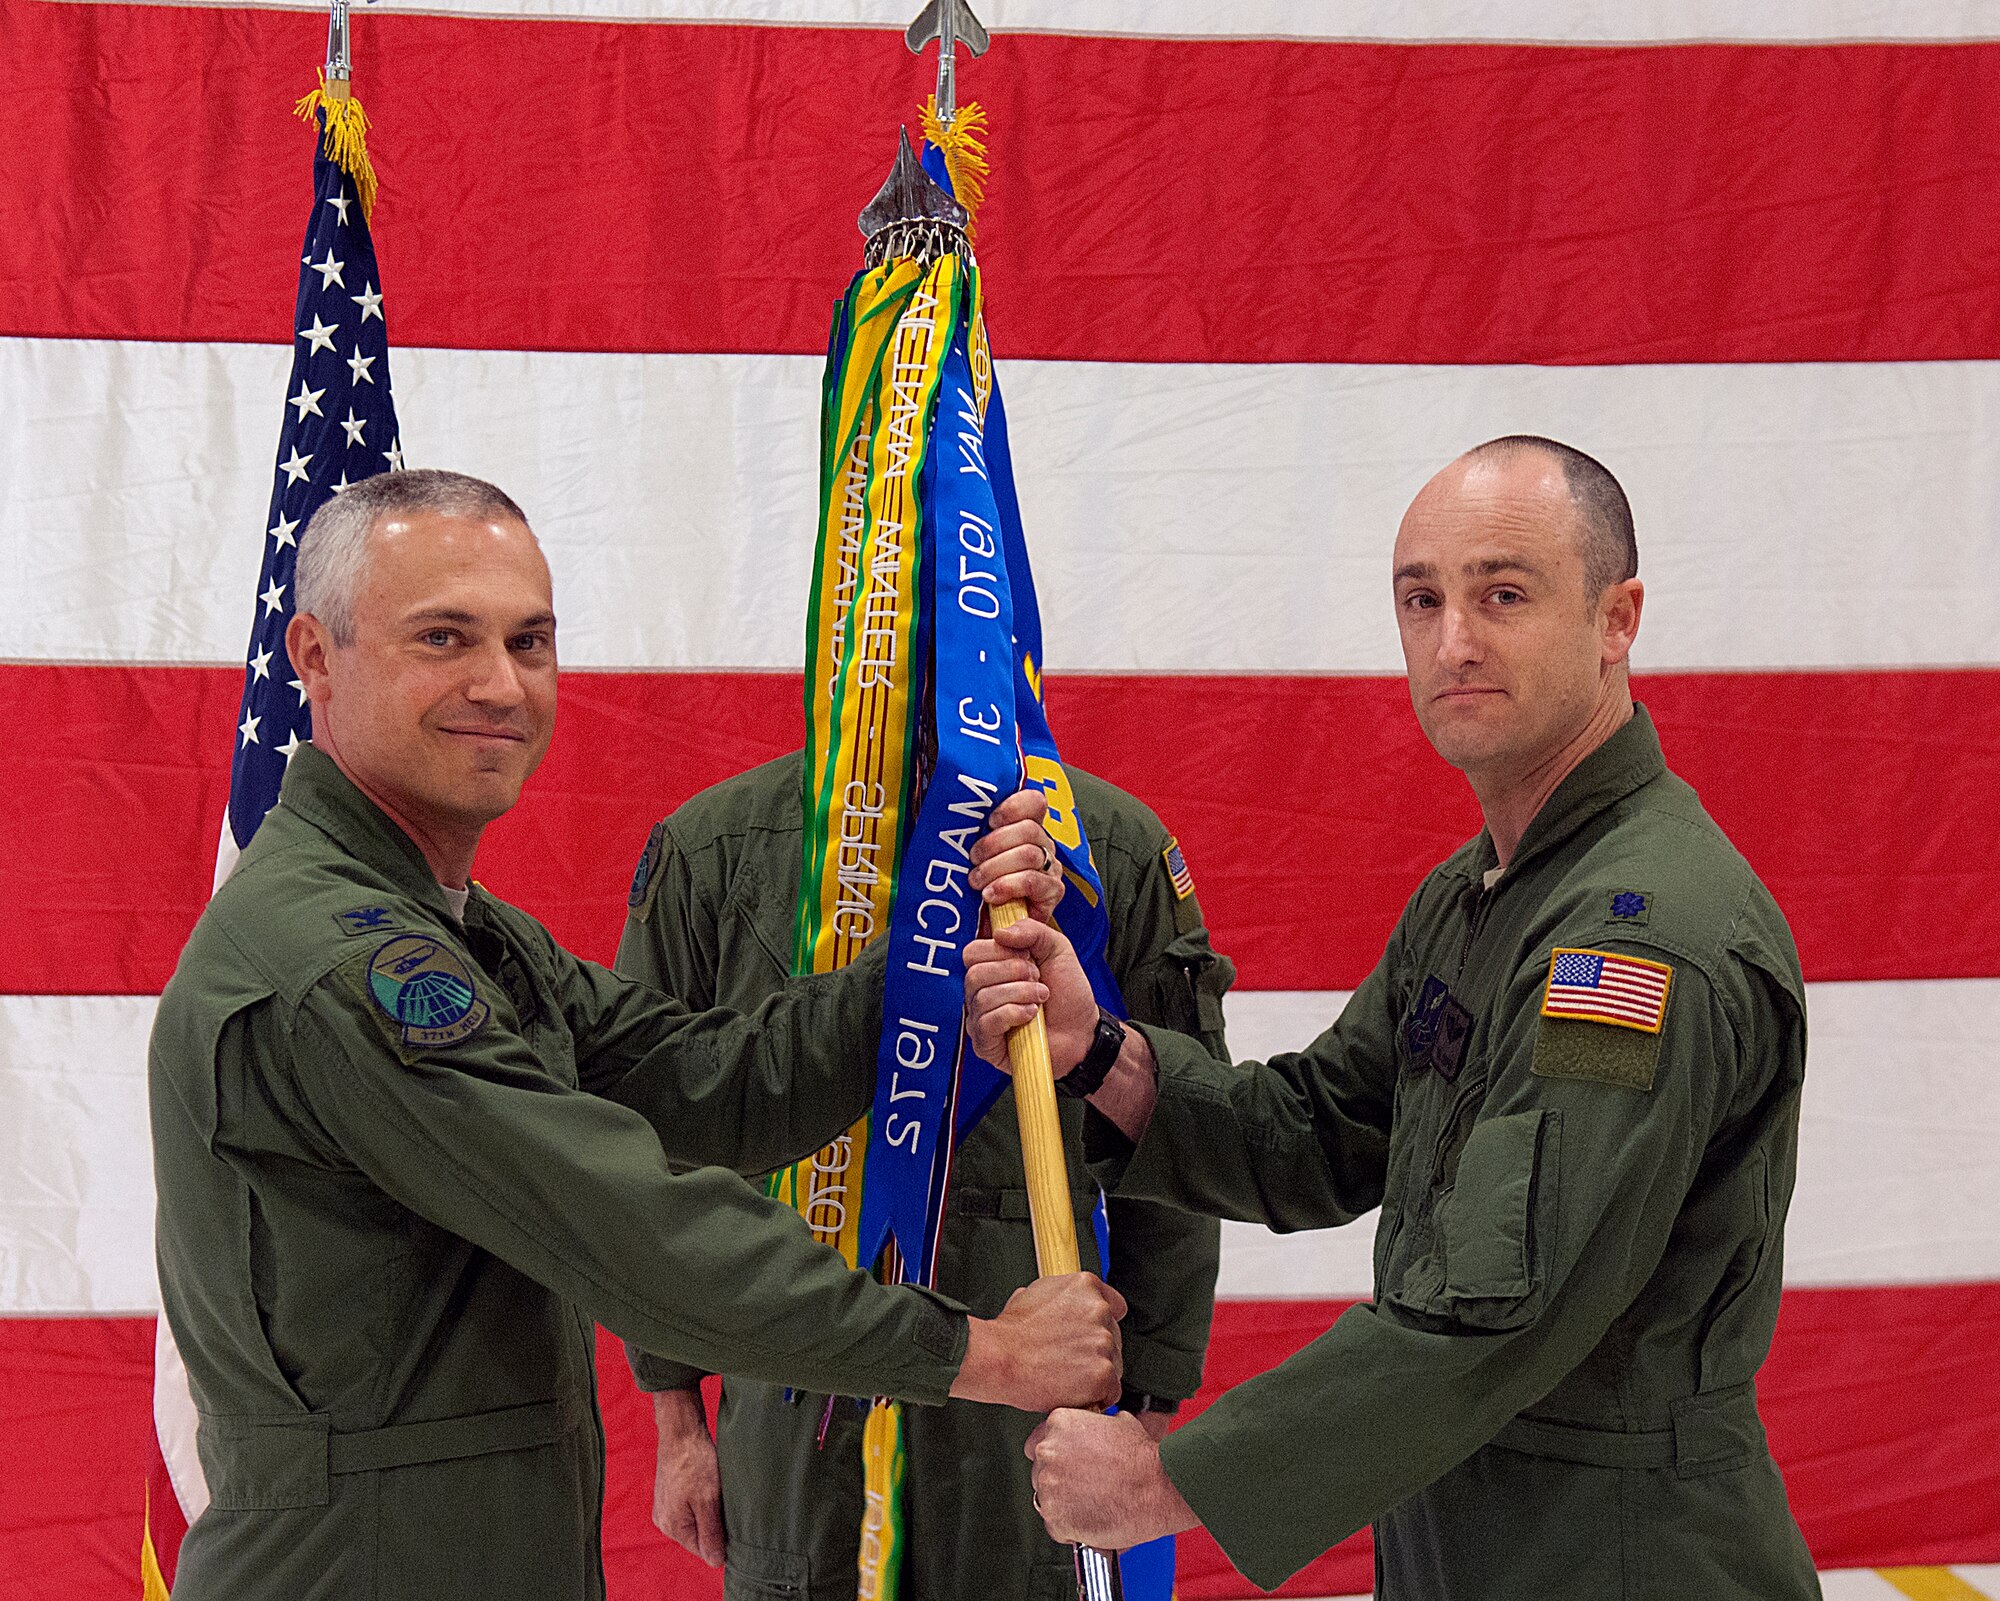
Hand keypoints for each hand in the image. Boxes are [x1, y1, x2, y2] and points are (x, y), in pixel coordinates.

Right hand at [650, 1387, 723, 1566]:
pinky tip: (709, 1484)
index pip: (703, 1551)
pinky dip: (703, 1499)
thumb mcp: (708, 1500)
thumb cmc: (694, 1461)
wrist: (681, 1430)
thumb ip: (711, 1534)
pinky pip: (691, 1507)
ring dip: (711, 1510)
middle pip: (699, 1536)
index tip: (733, 1519)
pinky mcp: (671, 1494)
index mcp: (673, 1527)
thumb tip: (716, 1562)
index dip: (722, 1539)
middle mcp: (665, 1521)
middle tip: (726, 1501)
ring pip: (697, 1520)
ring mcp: (666, 1507)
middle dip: (716, 1523)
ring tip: (716, 1489)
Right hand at [951, 1272, 1126, 1411]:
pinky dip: (1095, 1397)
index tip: (1090, 1337)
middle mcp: (1099, 1310)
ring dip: (1095, 1374)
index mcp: (1085, 1286)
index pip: (1115, 1307)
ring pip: (1114, 1365)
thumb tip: (1066, 1306)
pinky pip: (1111, 1391)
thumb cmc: (1009, 1332)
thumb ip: (1062, 1297)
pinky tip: (1073, 1393)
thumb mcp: (1034, 1293)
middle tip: (1068, 1361)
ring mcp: (1104, 1342)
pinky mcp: (1103, 1373)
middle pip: (1114, 1338)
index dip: (1101, 1325)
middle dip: (1095, 1351)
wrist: (998, 1358)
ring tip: (1065, 1377)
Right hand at [962, 915, 1096, 1075]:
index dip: (999, 951)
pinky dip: (1013, 1013)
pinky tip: (1030, 1015)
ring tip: (1040, 998)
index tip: (1027, 956)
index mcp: (992, 970)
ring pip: (982, 997)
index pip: (973, 953)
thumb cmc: (1068, 994)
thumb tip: (1000, 932)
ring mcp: (981, 1020)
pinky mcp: (985, 1045)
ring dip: (1020, 993)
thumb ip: (1032, 930)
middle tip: (1037, 979)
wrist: (1083, 1030)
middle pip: (974, 974)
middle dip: (1013, 973)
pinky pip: (986, 1022)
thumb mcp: (1057, 949)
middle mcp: (981, 994)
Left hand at [968, 787, 1065, 922]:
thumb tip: (956, 816)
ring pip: (1029, 854)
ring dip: (996, 867)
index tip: (989, 821)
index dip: (1013, 807)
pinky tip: (991, 895)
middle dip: (994, 843)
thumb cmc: (977, 892)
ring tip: (976, 881)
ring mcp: (1050, 868)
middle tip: (973, 859)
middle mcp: (1042, 845)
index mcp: (1026, 828)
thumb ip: (972, 834)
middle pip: (1029, 829)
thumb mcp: (971, 857)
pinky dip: (1008, 886)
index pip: (1034, 802)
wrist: (986, 931)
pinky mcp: (1053, 892)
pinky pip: (1033, 880)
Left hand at [1025, 1409, 1200, 1550]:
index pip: (1039, 1442)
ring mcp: (1049, 1486)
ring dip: (1064, 1503)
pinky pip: (1055, 1526)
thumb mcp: (1118, 1422)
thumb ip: (1092, 1426)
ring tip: (1093, 1504)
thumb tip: (1092, 1431)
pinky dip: (1071, 1528)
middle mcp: (1047, 1452)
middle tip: (1086, 1486)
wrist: (1159, 1487)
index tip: (1071, 1466)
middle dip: (1060, 1480)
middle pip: (1040, 1471)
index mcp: (1058, 1423)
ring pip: (1046, 1499)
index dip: (1058, 1457)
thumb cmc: (1143, 1458)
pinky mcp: (1056, 1518)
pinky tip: (1092, 1520)